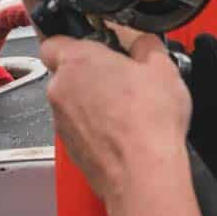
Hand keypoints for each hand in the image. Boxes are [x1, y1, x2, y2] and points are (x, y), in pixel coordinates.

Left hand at [41, 33, 191, 210]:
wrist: (144, 175)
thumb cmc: (147, 123)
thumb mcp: (162, 67)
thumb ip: (146, 46)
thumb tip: (144, 44)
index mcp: (76, 61)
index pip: (54, 40)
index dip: (73, 41)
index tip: (93, 46)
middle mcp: (61, 90)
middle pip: (67, 73)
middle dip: (91, 75)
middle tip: (121, 79)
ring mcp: (63, 123)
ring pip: (73, 104)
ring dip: (93, 104)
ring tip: (127, 110)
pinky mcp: (71, 150)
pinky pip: (80, 131)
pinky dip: (96, 130)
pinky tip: (123, 133)